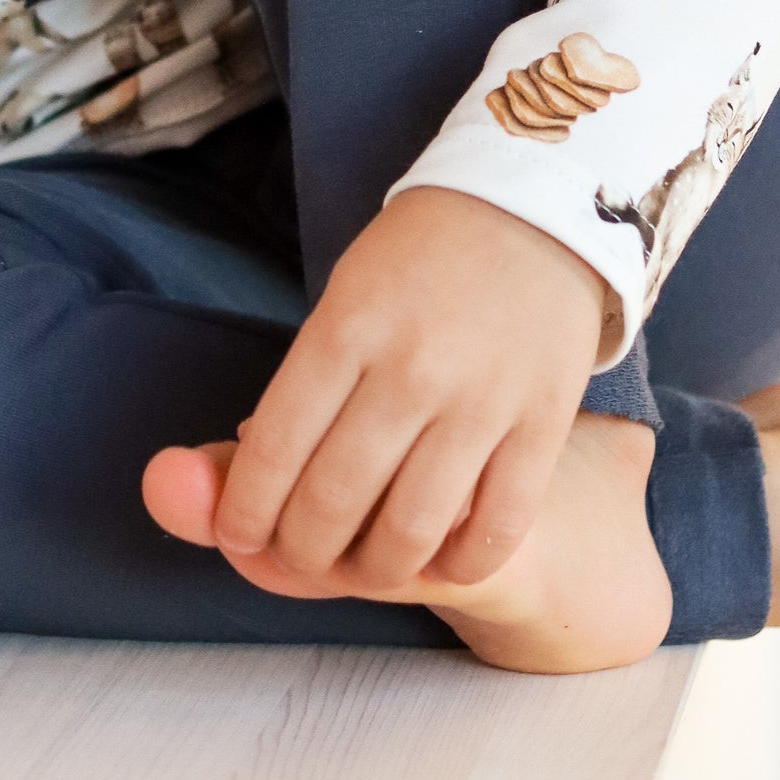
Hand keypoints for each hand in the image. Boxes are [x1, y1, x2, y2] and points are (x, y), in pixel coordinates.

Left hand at [145, 187, 606, 601]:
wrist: (531, 207)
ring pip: (410, 530)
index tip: (237, 535)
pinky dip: (459, 565)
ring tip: (360, 568)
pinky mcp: (542, 422)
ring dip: (372, 572)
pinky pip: (495, 528)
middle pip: (333, 500)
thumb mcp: (341, 297)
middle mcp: (409, 369)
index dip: (245, 511)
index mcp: (346, 327)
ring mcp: (481, 400)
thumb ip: (300, 384)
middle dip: (299, 551)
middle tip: (296, 556)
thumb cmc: (418, 258)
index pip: (275, 447)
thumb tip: (244, 467)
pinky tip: (439, 561)